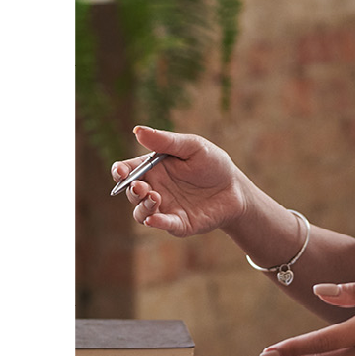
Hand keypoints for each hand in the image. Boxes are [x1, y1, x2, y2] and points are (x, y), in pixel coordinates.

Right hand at [111, 125, 245, 236]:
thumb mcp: (192, 147)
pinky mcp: (179, 224)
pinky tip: (154, 219)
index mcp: (154, 168)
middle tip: (142, 187)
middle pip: (131, 192)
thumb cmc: (212, 164)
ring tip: (154, 197)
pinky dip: (157, 223)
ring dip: (143, 206)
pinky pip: (163, 225)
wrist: (235, 188)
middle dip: (131, 190)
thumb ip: (166, 141)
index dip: (119, 171)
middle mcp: (154, 188)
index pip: (128, 170)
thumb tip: (137, 130)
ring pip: (141, 212)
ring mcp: (165, 208)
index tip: (121, 172)